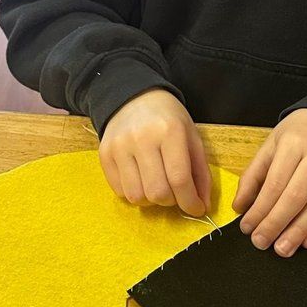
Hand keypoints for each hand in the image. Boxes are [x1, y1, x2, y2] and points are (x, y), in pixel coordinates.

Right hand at [100, 90, 210, 216]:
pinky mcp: (104, 154)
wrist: (133, 98)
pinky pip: (120, 191)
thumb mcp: (192, 138)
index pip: (179, 178)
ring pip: (136, 196)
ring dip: (151, 200)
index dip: (190, 202)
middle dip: (171, 201)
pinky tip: (141, 179)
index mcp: (170, 131)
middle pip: (157, 192)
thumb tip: (202, 206)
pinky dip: (134, 193)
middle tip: (175, 193)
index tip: (196, 209)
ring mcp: (119, 147)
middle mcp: (142, 139)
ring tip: (157, 185)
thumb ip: (200, 173)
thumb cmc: (168, 119)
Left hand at [233, 110, 306, 256]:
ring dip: (298, 232)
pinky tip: (306, 242)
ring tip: (282, 249)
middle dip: (276, 224)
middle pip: (296, 197)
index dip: (260, 210)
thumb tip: (240, 208)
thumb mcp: (270, 145)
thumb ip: (253, 176)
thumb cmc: (297, 135)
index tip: (247, 227)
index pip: (275, 184)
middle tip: (261, 243)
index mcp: (294, 143)